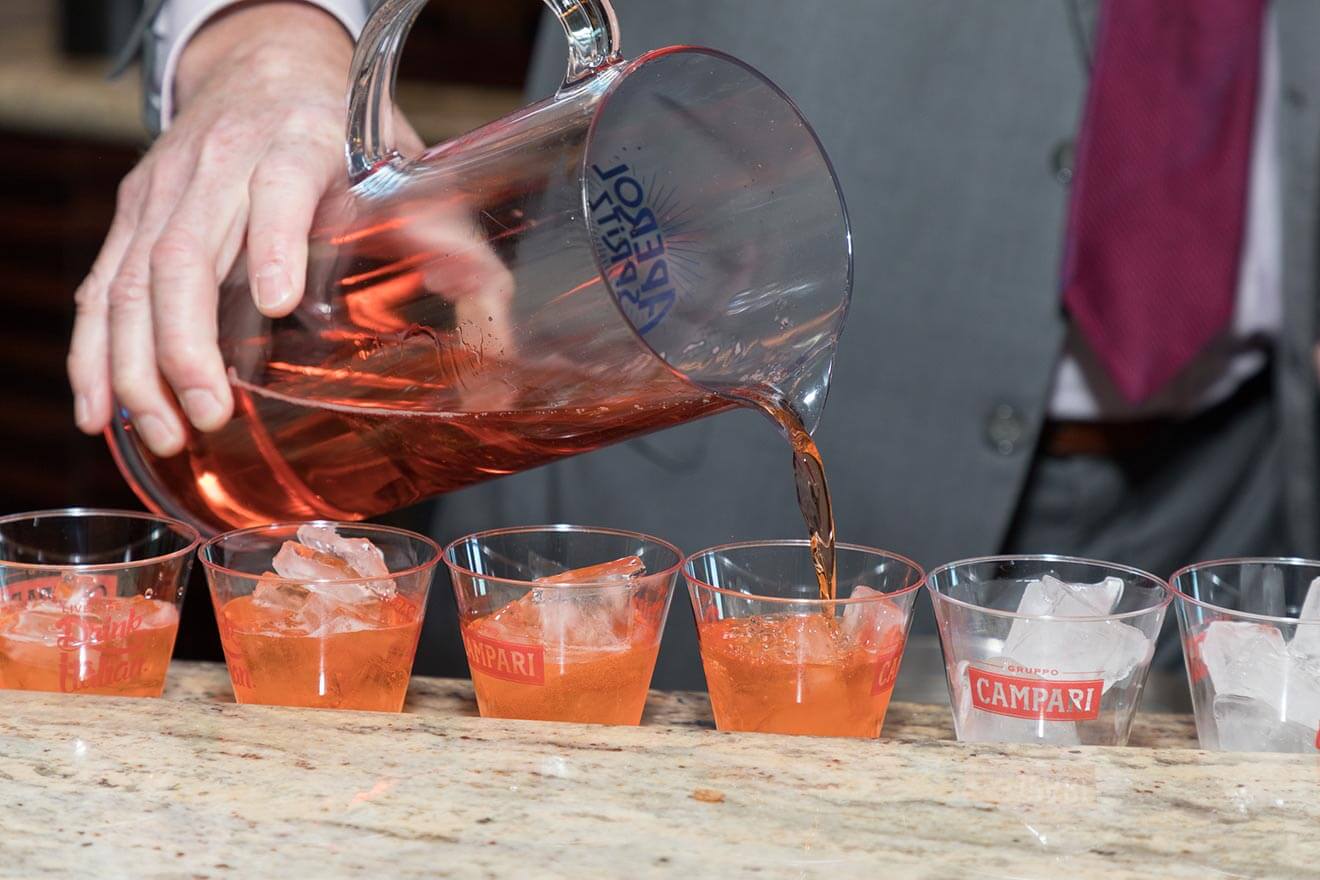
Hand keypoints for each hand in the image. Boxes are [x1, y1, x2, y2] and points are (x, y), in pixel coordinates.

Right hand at [66, 3, 414, 456]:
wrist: (268, 67)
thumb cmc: (343, 130)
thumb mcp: (405, 168)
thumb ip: (448, 238)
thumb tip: (488, 311)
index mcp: (299, 141)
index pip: (280, 185)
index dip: (275, 241)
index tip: (280, 302)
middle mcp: (220, 162)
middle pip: (185, 251)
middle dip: (189, 343)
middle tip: (211, 413)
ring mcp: (166, 189)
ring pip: (130, 278)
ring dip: (139, 364)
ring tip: (168, 431)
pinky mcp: (134, 214)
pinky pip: (101, 286)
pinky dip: (95, 353)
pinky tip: (104, 410)